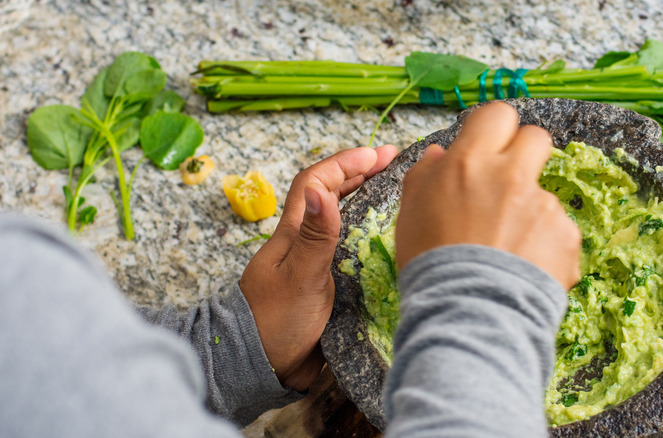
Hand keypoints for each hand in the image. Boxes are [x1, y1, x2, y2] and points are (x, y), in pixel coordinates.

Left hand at [239, 145, 397, 390]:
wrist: (262, 365)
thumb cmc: (274, 321)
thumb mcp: (299, 277)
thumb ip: (314, 236)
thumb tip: (320, 191)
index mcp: (292, 233)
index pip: (316, 182)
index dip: (345, 162)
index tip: (377, 154)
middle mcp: (303, 241)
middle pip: (329, 193)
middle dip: (359, 172)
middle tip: (392, 160)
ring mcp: (314, 261)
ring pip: (339, 218)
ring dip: (363, 196)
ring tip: (392, 186)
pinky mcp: (325, 282)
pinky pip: (347, 245)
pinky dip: (365, 231)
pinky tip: (384, 235)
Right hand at [395, 102, 580, 288]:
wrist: (466, 312)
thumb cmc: (429, 262)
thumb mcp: (410, 210)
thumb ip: (427, 174)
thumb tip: (442, 153)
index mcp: (470, 162)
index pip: (497, 115)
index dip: (495, 130)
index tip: (490, 149)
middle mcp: (511, 175)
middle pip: (536, 137)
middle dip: (525, 155)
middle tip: (508, 185)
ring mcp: (543, 205)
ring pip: (543, 193)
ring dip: (529, 213)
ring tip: (506, 250)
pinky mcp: (567, 236)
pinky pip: (558, 232)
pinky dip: (544, 248)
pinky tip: (522, 269)